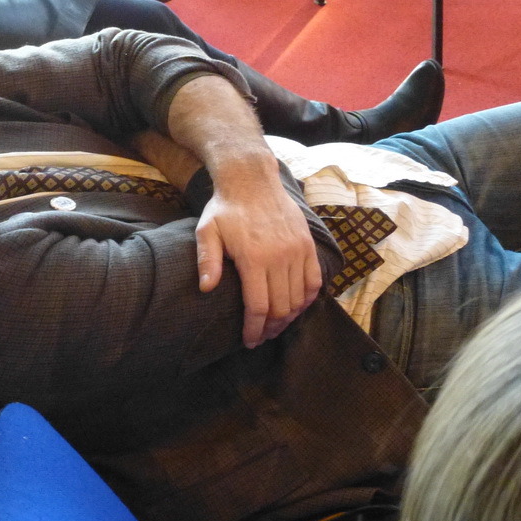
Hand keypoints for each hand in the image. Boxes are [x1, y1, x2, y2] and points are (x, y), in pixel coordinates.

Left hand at [195, 160, 320, 348]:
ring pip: (299, 298)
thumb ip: (208, 260)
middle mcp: (279, 257)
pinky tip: (297, 306)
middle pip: (281, 307)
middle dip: (271, 328)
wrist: (251, 179)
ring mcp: (297, 250)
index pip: (258, 306)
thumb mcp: (207, 231)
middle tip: (261, 336)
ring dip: (289, 317)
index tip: (249, 341)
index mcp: (254, 258)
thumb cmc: (225, 208)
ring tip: (276, 325)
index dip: (254, 329)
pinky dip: (308, 298)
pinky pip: (314, 281)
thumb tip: (207, 289)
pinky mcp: (307, 245)